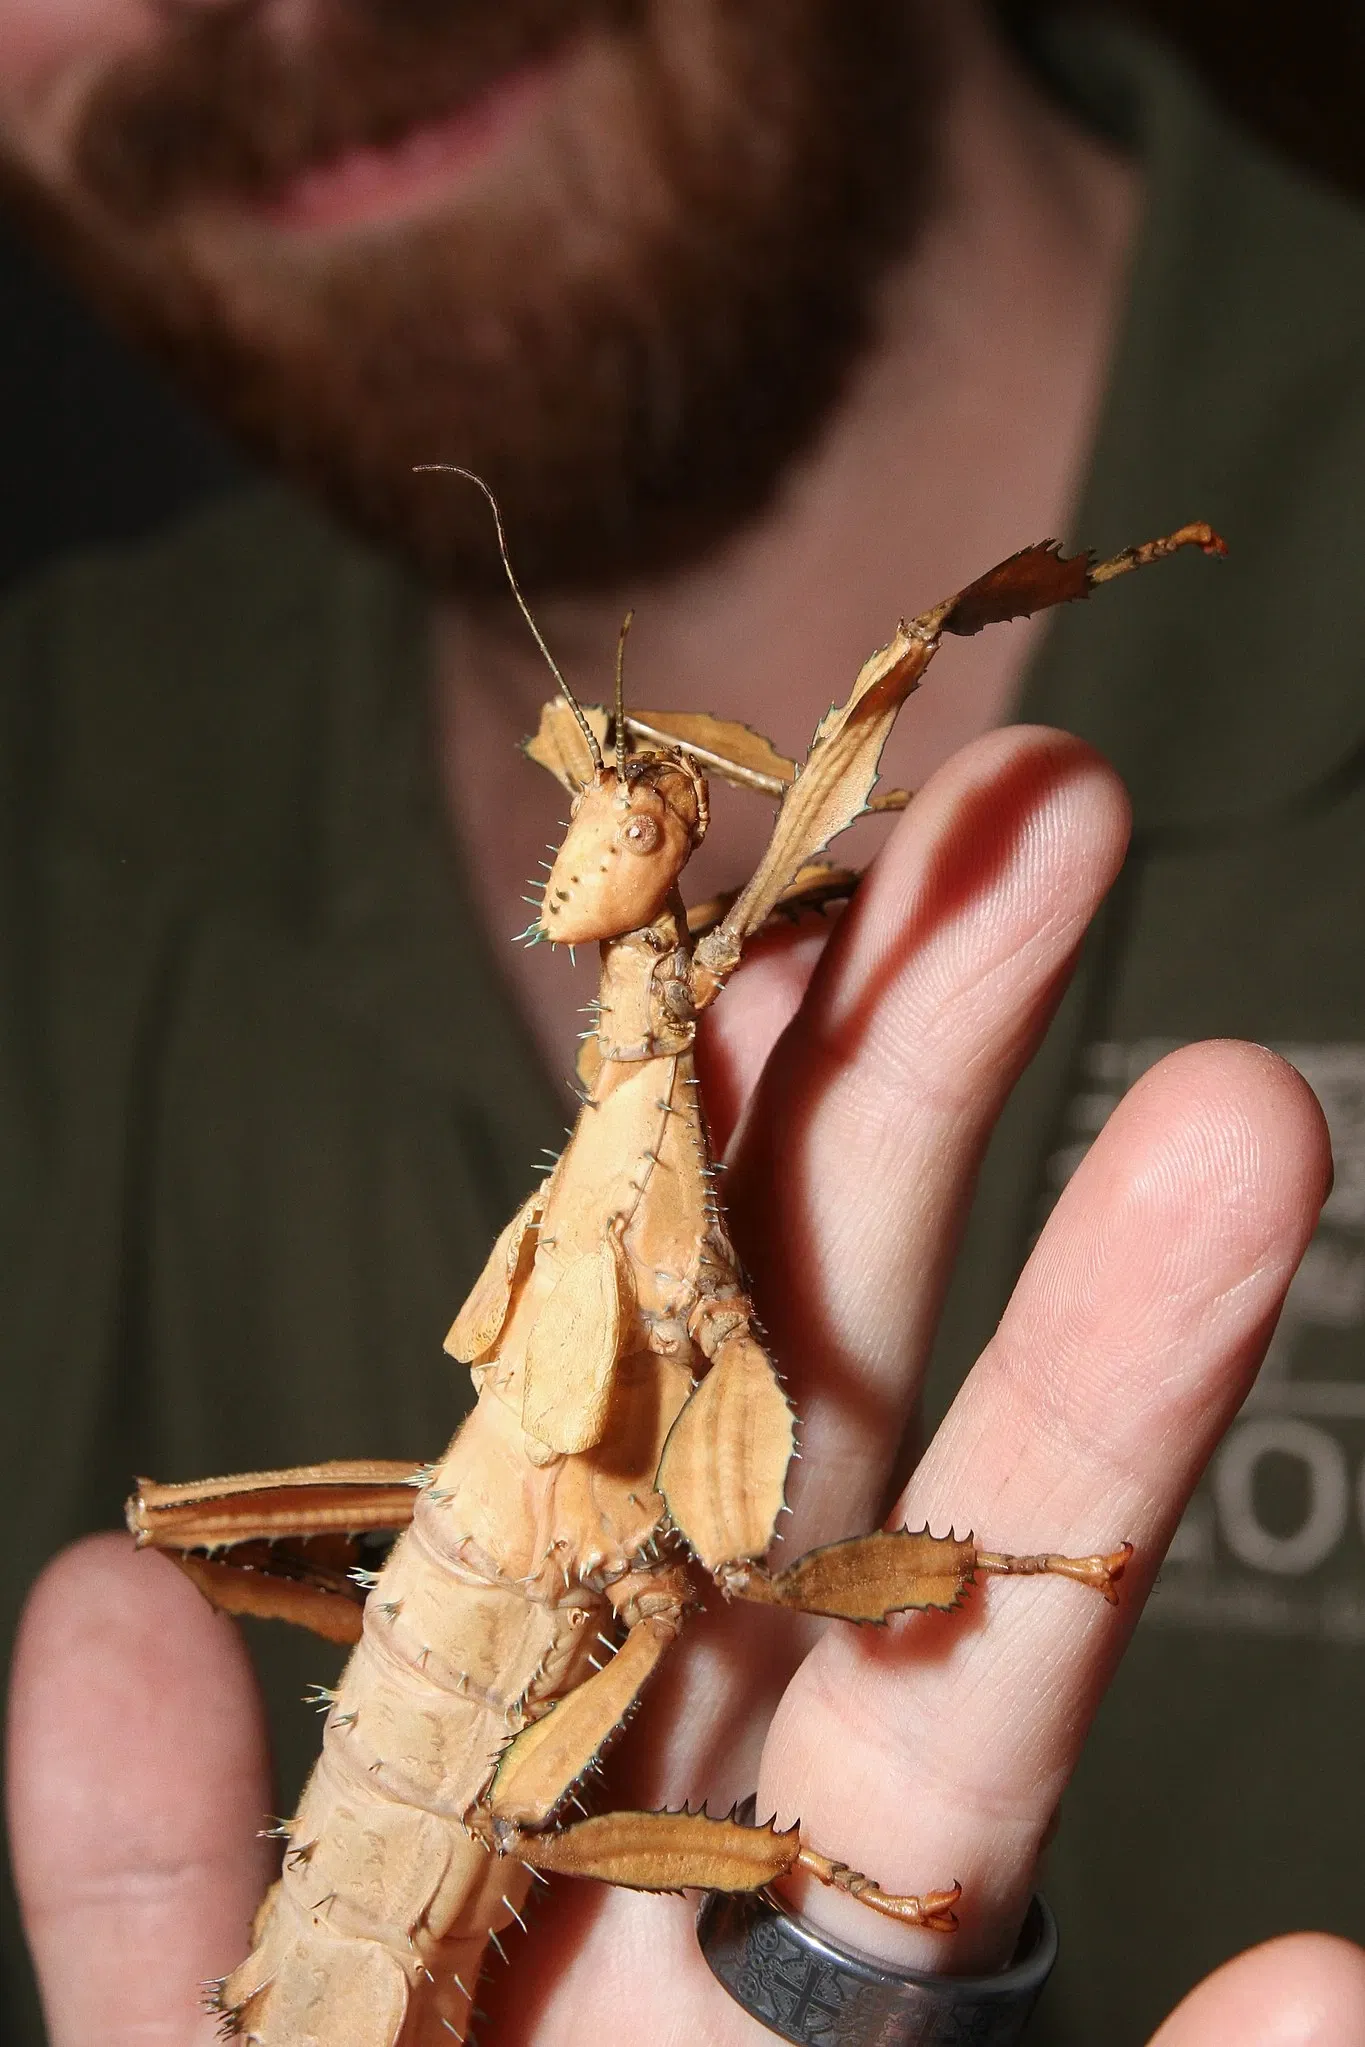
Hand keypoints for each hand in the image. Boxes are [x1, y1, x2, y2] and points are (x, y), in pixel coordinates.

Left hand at [10, 727, 1363, 2044]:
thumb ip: (141, 1920)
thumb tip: (70, 1601)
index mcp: (528, 1785)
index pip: (616, 1411)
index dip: (690, 1142)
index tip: (777, 885)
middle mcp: (724, 1836)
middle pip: (839, 1417)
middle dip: (938, 1112)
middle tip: (1053, 815)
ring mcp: (870, 2016)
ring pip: (1003, 1671)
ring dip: (1125, 1416)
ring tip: (1246, 1127)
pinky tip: (1344, 1977)